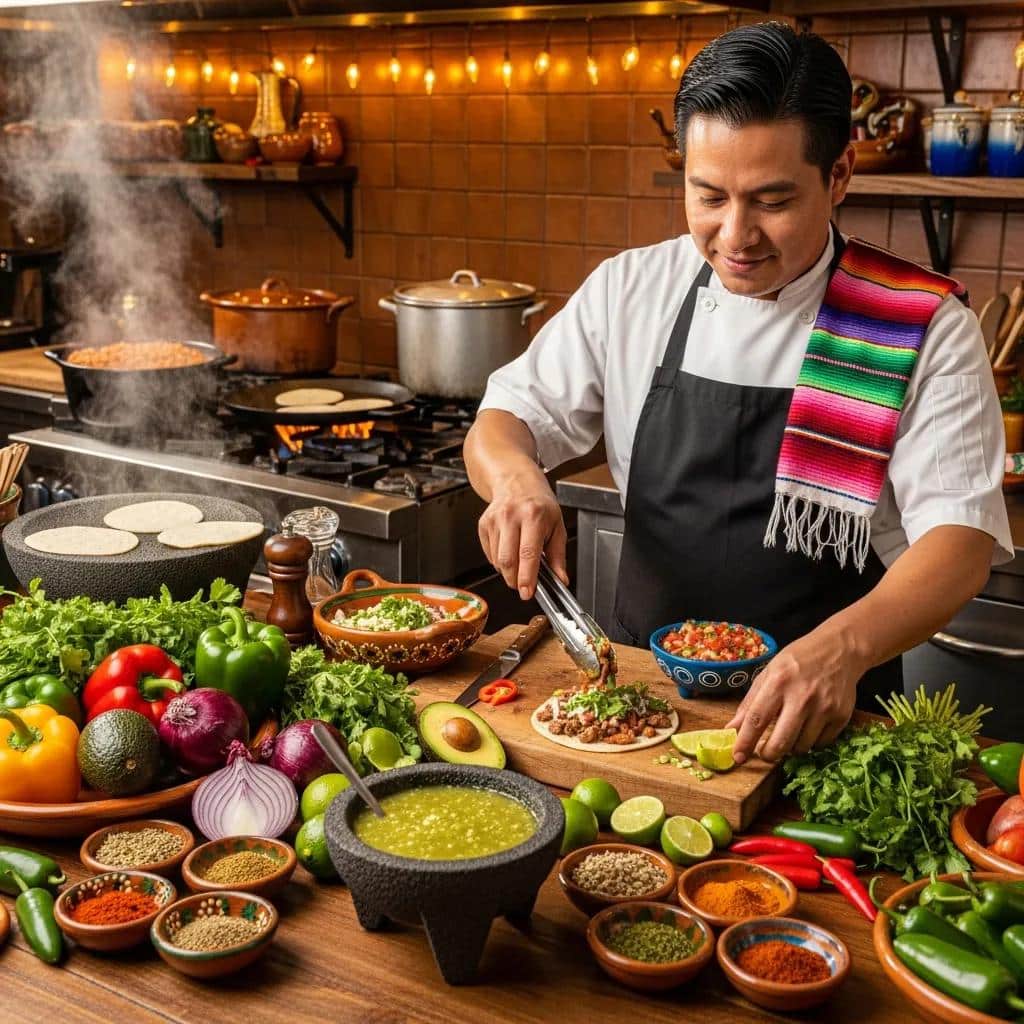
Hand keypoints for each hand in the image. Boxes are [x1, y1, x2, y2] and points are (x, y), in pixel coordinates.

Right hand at [477, 481, 567, 599]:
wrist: (517, 483)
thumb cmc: (539, 505)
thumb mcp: (557, 526)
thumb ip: (559, 556)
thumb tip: (561, 579)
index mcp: (533, 516)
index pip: (528, 553)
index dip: (527, 577)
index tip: (527, 593)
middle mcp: (511, 516)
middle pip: (508, 560)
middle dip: (515, 580)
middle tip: (524, 586)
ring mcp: (494, 520)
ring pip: (497, 560)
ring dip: (508, 572)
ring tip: (520, 565)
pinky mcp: (483, 524)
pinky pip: (489, 554)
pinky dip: (500, 562)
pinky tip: (510, 551)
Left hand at [726, 626, 865, 764]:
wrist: (839, 650)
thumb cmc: (799, 660)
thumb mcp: (769, 672)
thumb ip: (750, 702)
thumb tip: (731, 729)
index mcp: (778, 682)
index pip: (756, 719)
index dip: (745, 742)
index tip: (737, 757)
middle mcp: (802, 697)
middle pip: (781, 741)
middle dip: (768, 754)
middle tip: (765, 753)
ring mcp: (824, 708)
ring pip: (801, 747)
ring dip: (791, 747)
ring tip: (789, 731)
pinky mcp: (841, 716)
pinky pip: (821, 744)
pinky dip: (811, 742)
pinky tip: (808, 728)